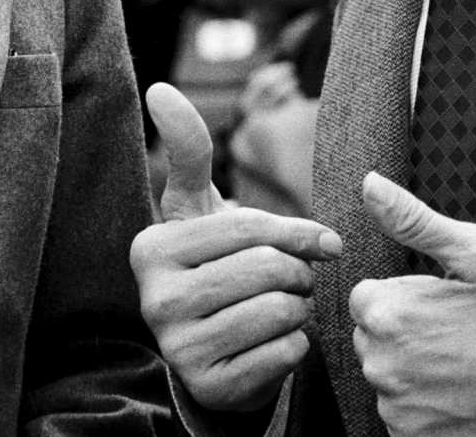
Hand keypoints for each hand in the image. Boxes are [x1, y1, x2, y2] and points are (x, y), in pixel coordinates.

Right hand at [129, 83, 341, 411]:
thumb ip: (188, 149)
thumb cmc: (211, 263)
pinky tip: (276, 341)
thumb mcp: (196, 207)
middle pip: (269, 269)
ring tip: (283, 307)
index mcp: (151, 248)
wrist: (208, 345)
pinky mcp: (209, 386)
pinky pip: (284, 355)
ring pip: (280, 312)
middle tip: (295, 279)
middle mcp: (155, 300)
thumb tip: (160, 88)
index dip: (298, 232)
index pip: (249, 226)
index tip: (324, 240)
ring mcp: (178, 348)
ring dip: (299, 309)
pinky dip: (296, 346)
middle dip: (299, 273)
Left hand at [350, 173, 475, 436]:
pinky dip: (424, 402)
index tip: (440, 301)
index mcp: (390, 314)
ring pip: (388, 374)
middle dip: (405, 329)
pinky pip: (402, 412)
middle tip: (457, 329)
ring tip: (465, 360)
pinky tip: (462, 390)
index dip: (405, 295)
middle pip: (373, 337)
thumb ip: (413, 220)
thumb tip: (371, 185)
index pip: (365, 297)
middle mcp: (383, 365)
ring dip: (414, 367)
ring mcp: (398, 407)